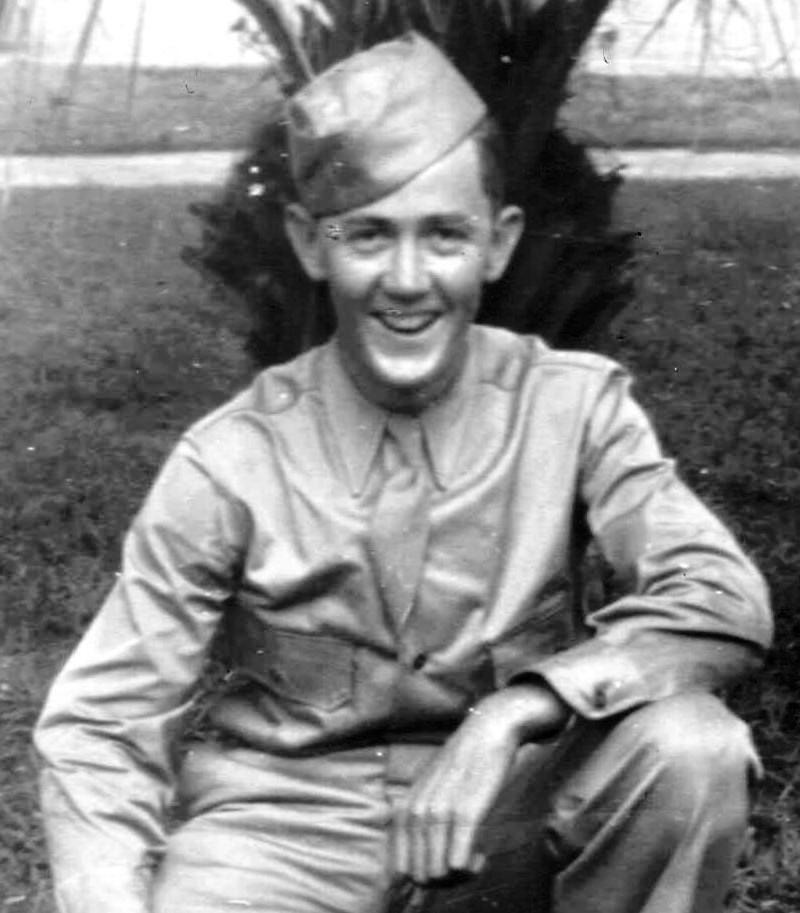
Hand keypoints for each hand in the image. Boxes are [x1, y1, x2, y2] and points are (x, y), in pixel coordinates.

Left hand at [391, 682, 568, 884]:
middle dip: (444, 881)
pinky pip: (458, 863)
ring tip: (474, 859)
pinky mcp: (466, 813)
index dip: (425, 876)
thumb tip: (424, 853)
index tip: (445, 866)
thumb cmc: (463, 762)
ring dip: (460, 876)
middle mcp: (417, 811)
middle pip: (421, 877)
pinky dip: (470, 869)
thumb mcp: (430, 786)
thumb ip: (421, 815)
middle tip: (464, 864)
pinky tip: (481, 855)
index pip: (401, 867)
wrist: (487, 730)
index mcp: (406, 807)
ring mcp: (440, 812)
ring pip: (439, 875)